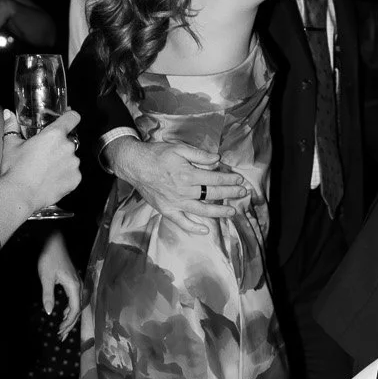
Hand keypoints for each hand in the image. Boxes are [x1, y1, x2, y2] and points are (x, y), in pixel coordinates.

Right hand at [0, 107, 81, 215]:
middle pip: (68, 141)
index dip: (70, 117)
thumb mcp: (11, 145)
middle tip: (44, 155)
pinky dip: (65, 176)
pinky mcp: (76, 178)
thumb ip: (11, 126)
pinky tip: (51, 179)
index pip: (72, 118)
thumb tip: (7, 113)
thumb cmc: (15, 169)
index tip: (68, 119)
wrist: (20, 195)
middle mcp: (68, 147)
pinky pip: (73, 173)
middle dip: (58, 146)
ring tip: (45, 170)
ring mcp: (74, 164)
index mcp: (54, 135)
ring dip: (62, 161)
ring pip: (71, 158)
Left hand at [37, 231, 82, 336]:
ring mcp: (77, 284)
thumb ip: (48, 295)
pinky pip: (75, 300)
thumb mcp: (46, 278)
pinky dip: (70, 310)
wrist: (53, 242)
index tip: (60, 331)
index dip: (69, 322)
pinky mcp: (73, 283)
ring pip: (77, 306)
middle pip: (78, 310)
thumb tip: (50, 312)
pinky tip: (65, 314)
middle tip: (61, 336)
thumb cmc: (49, 258)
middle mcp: (78, 287)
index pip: (75, 310)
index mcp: (74, 287)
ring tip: (63, 330)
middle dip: (70, 324)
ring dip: (70, 318)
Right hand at [106, 136, 249, 231]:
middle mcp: (183, 191)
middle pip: (212, 194)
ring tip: (233, 212)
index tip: (240, 179)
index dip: (229, 179)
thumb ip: (199, 155)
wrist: (134, 165)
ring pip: (202, 210)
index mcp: (188, 174)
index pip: (214, 178)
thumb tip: (217, 159)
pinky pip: (181, 222)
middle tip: (243, 193)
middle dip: (230, 193)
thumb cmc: (156, 154)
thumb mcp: (178, 148)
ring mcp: (175, 202)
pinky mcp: (166, 210)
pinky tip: (205, 230)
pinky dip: (193, 228)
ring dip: (219, 212)